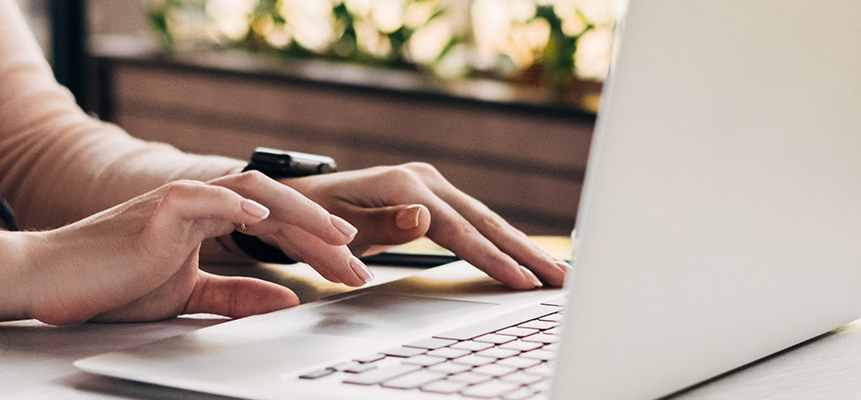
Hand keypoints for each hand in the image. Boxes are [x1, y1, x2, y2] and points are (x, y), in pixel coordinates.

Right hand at [0, 172, 370, 325]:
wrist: (51, 281)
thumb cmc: (110, 284)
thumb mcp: (187, 296)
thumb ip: (236, 295)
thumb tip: (287, 299)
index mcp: (208, 220)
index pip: (276, 226)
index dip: (316, 247)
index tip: (350, 273)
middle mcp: (200, 203)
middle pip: (276, 207)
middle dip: (323, 235)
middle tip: (359, 266)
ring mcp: (180, 200)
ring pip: (253, 193)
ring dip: (298, 214)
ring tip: (334, 237)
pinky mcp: (159, 208)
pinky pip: (206, 197)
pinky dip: (236, 204)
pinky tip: (265, 218)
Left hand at [278, 162, 569, 288]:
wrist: (297, 199)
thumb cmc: (311, 217)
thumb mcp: (335, 226)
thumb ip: (379, 225)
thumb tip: (424, 218)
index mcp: (402, 185)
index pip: (456, 228)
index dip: (489, 257)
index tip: (520, 281)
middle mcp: (422, 180)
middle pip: (484, 220)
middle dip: (525, 252)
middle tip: (563, 280)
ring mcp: (430, 185)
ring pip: (486, 219)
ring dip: (522, 248)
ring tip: (558, 274)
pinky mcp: (433, 195)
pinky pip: (474, 220)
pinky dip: (502, 240)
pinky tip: (525, 258)